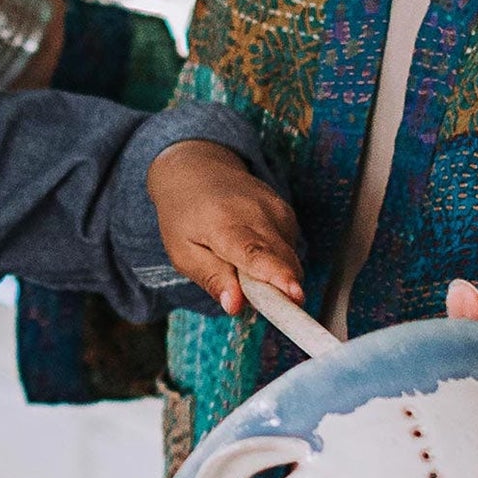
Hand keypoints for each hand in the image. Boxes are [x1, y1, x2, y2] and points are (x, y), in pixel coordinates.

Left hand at [148, 141, 303, 314]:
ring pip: (289, 259)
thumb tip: (235, 306)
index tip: (294, 294)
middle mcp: (255, 212)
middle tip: (251, 296)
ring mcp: (275, 208)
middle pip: (282, 261)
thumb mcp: (183, 253)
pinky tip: (252, 248)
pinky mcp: (286, 211)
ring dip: (272, 274)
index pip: (255, 253)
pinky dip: (275, 259)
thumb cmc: (184, 216)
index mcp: (223, 224)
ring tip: (240, 263)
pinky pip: (290, 249)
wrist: (196, 171)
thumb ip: (212, 279)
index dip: (276, 276)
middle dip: (279, 290)